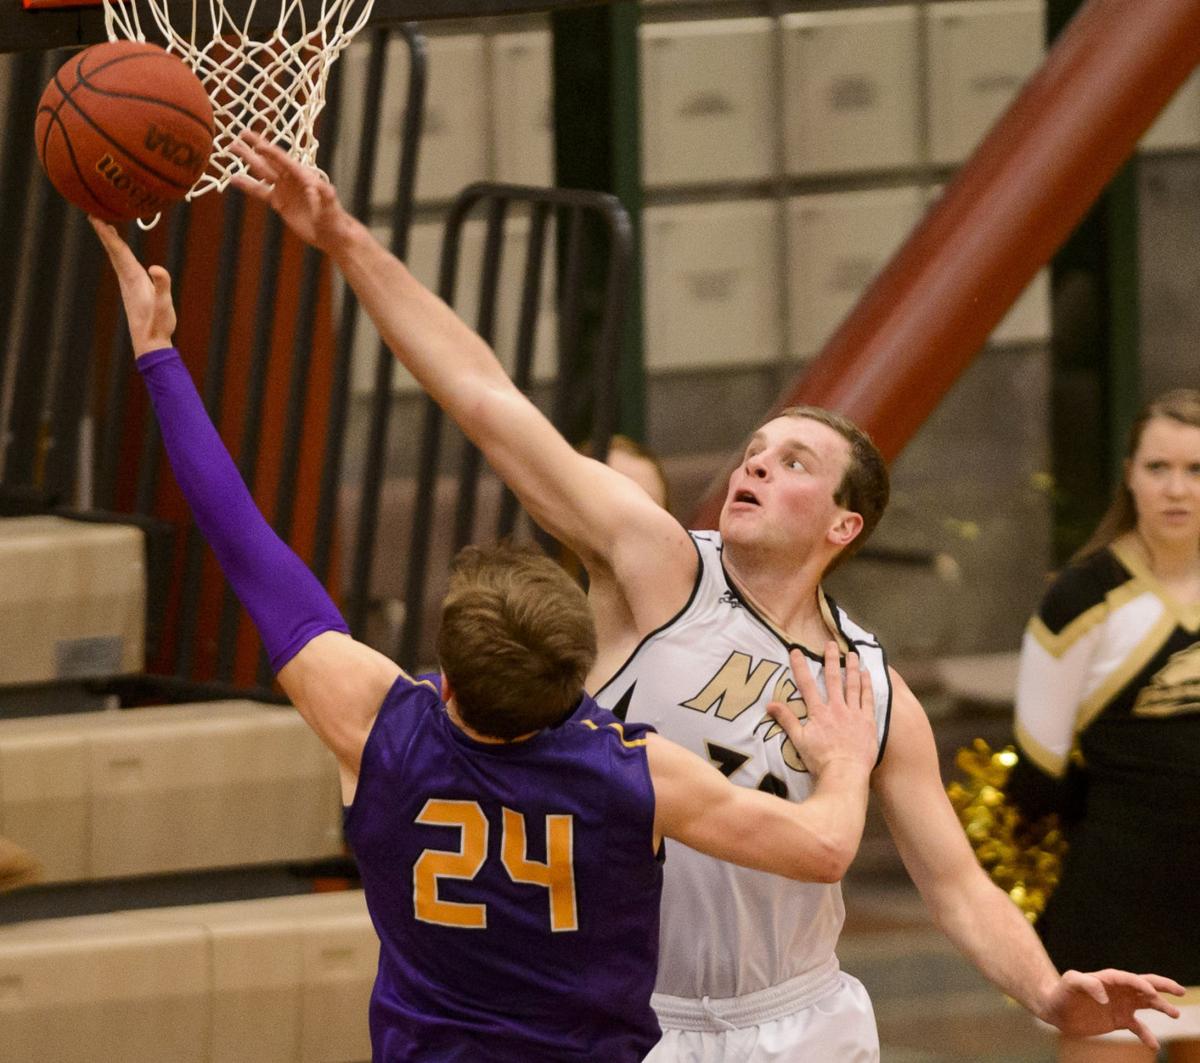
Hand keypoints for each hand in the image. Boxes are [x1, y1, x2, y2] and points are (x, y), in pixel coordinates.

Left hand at [90, 218, 175, 355]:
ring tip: (106, 227)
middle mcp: (128, 279)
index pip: (118, 251)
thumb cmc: (158, 324)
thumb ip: (161, 286)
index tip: (94, 216)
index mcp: (133, 278)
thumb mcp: (163, 304)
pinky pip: (124, 265)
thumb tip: (156, 268)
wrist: (150, 344)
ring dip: (111, 242)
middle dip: (105, 232)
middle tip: (94, 213)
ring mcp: (129, 285)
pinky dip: (120, 253)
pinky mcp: (134, 290)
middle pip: (114, 251)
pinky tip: (121, 252)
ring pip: (117, 258)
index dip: (107, 233)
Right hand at [230, 132, 356, 256]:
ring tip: (232, 148)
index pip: (285, 161)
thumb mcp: (331, 208)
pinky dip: (247, 185)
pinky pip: (261, 191)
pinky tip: (234, 178)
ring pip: (262, 171)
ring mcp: (285, 190)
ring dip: (248, 160)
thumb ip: (326, 197)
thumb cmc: (335, 220)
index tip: (258, 145)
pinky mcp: (280, 202)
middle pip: (271, 160)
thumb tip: (322, 188)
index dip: (271, 153)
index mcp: (304, 177)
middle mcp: (292, 179)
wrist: (332, 235)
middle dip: (256, 147)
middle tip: (241, 133)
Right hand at [767, 643, 877, 777]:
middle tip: (830, 644)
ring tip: (852, 654)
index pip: (806, 684)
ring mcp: (854, 713)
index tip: (796, 651)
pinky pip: (868, 698)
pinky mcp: (868, 721)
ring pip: (853, 685)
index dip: (800, 666)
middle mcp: (836, 708)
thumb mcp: (799, 740)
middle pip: (833, 678)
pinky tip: (867, 674)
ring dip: (852, 668)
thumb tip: (769, 705)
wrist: (845, 773)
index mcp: (818, 712)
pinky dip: (867, 685)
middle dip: (830, 659)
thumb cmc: (820, 760)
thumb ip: (786, 720)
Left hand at [1040, 969, 1183, 1049]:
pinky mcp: (1118, 1020)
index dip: (1143, 985)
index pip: (1131, 979)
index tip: (1152, 994)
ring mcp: (1120, 1005)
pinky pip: (1138, 1028)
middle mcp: (1118, 990)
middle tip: (1180, 991)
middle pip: (1145, 985)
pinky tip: (1154, 1045)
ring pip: (1147, 1004)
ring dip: (1162, 1007)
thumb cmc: (1061, 992)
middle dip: (1163, 986)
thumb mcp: (1070, 982)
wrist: (1055, 1009)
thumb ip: (1086, 983)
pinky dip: (1147, 1036)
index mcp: (1109, 978)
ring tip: (1175, 1014)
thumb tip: (1105, 997)